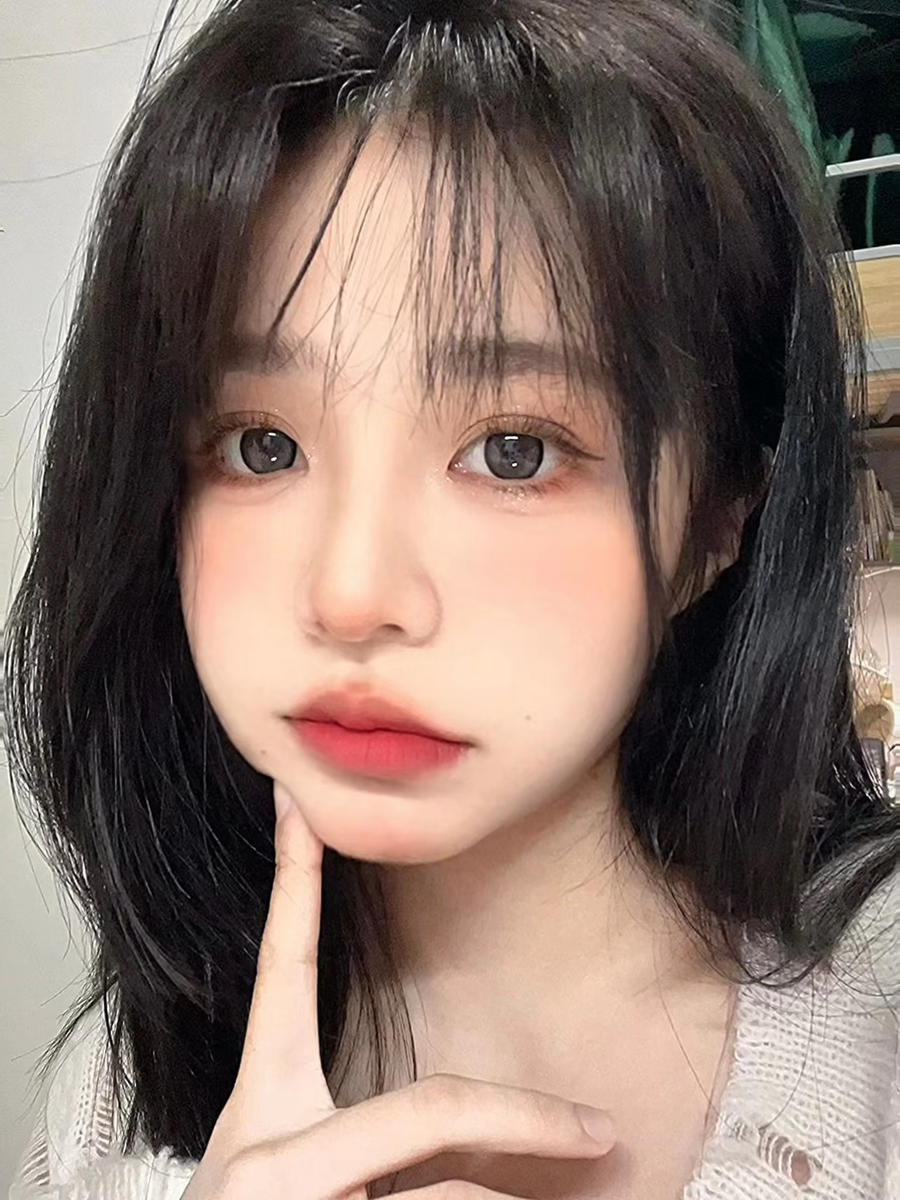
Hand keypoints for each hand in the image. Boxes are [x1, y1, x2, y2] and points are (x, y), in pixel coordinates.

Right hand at [182, 780, 615, 1198]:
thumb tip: (481, 1163)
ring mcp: (287, 1195)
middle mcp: (267, 1145)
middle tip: (603, 1130)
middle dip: (529, 1118)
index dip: (291, 883)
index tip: (302, 803)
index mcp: (260, 1104)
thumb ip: (366, 1137)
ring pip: (448, 1197)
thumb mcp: (296, 1175)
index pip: (283, 971)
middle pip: (432, 1107)